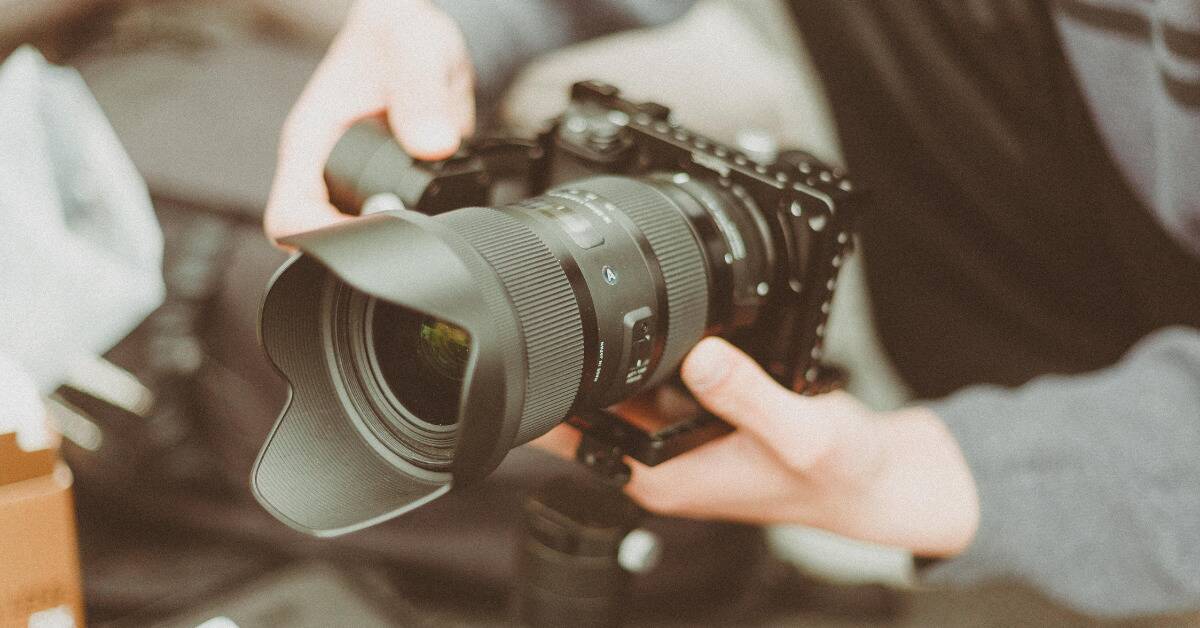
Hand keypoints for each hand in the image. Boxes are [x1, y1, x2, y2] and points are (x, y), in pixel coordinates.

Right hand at [264, 0, 474, 241]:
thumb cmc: (401, 32)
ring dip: (392, 234)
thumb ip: (420, 92)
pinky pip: (394, 221)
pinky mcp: (386, 187)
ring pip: (361, 235)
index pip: (288, 216)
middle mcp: (327, 168)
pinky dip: (416, 223)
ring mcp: (354, 182)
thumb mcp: (414, 46)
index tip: (366, 241)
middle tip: (409, 233)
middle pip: (324, 237)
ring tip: (427, 217)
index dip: (320, 241)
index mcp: (312, 140)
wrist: (421, 34)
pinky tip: (439, 208)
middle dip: (365, 245)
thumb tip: (432, 144)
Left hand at [533, 337, 980, 556]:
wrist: (875, 479)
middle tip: (577, 292)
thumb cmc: (842, 474)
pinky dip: (656, 352)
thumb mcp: (802, 431)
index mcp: (664, 476)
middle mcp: (660, 462)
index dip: (549, 387)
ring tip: (619, 295)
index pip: (573, 435)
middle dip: (578, 355)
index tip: (540, 334)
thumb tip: (698, 355)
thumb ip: (749, 395)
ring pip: (620, 387)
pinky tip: (668, 318)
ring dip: (617, 349)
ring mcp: (676, 441)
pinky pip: (658, 380)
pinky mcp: (698, 419)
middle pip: (586, 404)